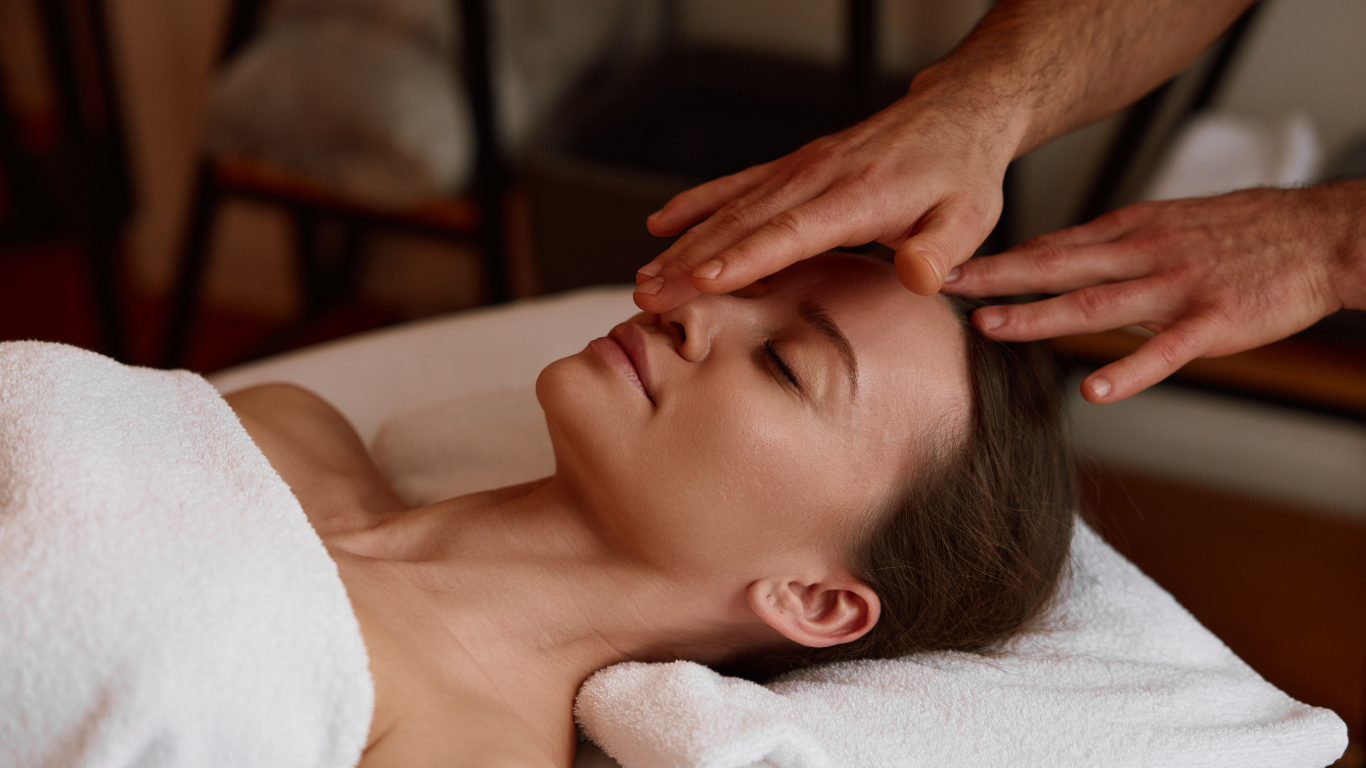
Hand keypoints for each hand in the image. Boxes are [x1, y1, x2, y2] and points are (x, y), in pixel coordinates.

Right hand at [631, 84, 1017, 312]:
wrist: (954, 115)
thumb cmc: (961, 175)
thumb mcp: (970, 217)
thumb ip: (941, 250)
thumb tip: (920, 277)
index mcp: (859, 195)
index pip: (790, 232)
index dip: (744, 258)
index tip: (702, 282)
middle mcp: (818, 176)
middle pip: (743, 223)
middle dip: (691, 261)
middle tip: (648, 295)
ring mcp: (800, 168)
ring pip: (730, 208)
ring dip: (683, 243)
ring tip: (645, 277)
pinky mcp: (791, 166)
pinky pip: (734, 185)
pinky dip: (695, 203)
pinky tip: (660, 224)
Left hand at [945, 182, 1365, 402]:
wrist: (1322, 233)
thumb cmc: (1247, 230)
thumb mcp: (1170, 220)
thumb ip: (1116, 244)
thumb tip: (1064, 260)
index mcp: (1132, 230)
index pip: (1054, 244)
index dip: (1002, 257)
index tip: (955, 265)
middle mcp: (1143, 253)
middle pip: (1056, 265)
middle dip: (997, 277)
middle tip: (946, 286)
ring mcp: (1175, 288)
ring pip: (1094, 303)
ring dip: (1037, 316)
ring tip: (991, 328)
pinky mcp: (1212, 322)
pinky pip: (1164, 350)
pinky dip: (1128, 370)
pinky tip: (1094, 389)